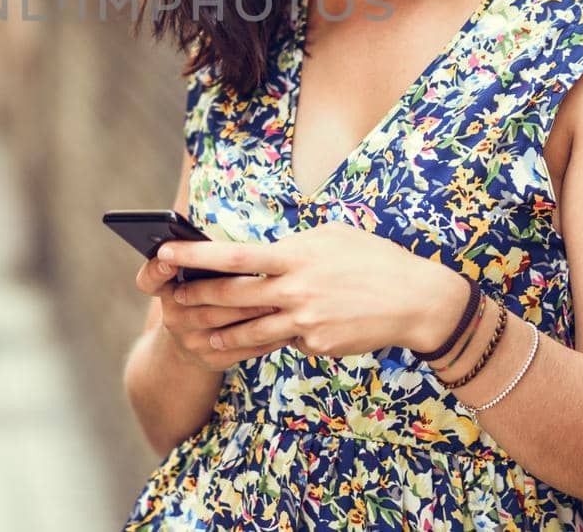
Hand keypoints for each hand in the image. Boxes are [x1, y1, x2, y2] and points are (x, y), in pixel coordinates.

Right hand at [133, 254, 282, 371]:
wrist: (192, 348)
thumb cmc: (203, 296)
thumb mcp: (193, 279)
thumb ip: (204, 262)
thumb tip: (222, 242)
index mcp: (166, 291)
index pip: (149, 280)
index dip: (155, 270)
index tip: (167, 257)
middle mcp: (173, 317)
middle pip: (200, 299)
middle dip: (231, 288)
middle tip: (260, 277)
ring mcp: (190, 342)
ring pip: (224, 324)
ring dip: (254, 311)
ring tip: (281, 299)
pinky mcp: (210, 361)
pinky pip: (241, 348)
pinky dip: (265, 336)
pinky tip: (285, 324)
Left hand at [157, 222, 465, 358]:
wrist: (417, 301)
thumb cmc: (374, 259)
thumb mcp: (332, 236)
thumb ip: (295, 246)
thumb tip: (267, 254)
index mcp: (296, 256)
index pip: (235, 256)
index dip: (196, 256)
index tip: (166, 251)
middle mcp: (296, 290)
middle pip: (232, 298)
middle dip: (196, 298)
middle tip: (171, 300)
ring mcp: (305, 323)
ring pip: (250, 331)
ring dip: (219, 331)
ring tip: (198, 331)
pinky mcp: (317, 345)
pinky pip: (285, 341)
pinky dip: (273, 337)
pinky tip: (263, 337)